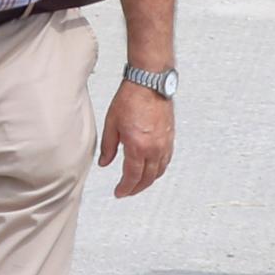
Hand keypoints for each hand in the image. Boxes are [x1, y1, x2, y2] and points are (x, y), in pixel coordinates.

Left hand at [99, 79, 174, 195]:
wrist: (149, 82)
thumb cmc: (130, 98)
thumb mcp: (111, 123)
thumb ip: (108, 147)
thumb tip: (104, 163)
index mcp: (138, 147)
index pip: (132, 177)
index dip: (125, 188)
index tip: (119, 192)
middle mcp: (154, 148)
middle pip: (147, 178)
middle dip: (136, 188)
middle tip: (126, 191)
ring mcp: (164, 144)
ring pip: (159, 171)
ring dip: (148, 181)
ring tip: (138, 183)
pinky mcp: (170, 137)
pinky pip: (166, 161)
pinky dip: (159, 169)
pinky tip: (152, 169)